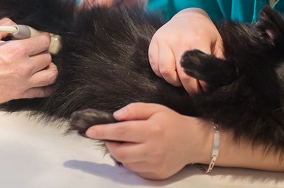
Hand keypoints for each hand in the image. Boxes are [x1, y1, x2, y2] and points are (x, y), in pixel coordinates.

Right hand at [0, 18, 57, 105]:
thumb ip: (5, 25)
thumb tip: (16, 25)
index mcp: (18, 50)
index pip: (43, 42)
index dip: (43, 38)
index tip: (40, 38)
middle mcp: (24, 67)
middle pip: (47, 57)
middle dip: (43, 52)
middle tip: (36, 51)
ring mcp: (24, 82)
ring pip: (51, 75)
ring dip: (50, 68)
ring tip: (44, 65)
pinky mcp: (19, 94)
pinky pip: (42, 92)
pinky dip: (48, 86)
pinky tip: (46, 82)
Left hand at [85, 103, 212, 179]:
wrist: (193, 142)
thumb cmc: (172, 122)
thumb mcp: (155, 108)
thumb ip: (134, 109)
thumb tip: (115, 116)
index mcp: (152, 130)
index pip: (121, 131)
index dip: (103, 131)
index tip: (90, 131)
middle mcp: (153, 150)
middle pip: (120, 151)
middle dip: (110, 144)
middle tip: (110, 137)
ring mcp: (154, 165)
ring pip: (126, 162)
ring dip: (120, 153)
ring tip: (127, 143)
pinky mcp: (156, 175)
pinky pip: (135, 170)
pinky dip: (131, 161)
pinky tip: (137, 152)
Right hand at [148, 8, 222, 94]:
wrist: (188, 16)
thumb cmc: (204, 32)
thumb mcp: (217, 43)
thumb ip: (219, 61)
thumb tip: (220, 81)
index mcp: (196, 39)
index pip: (197, 71)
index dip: (202, 85)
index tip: (205, 90)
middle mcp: (178, 40)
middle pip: (181, 75)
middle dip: (189, 88)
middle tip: (195, 91)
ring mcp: (163, 40)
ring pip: (165, 72)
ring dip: (174, 81)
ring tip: (181, 81)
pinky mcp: (153, 42)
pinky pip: (154, 66)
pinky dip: (162, 74)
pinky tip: (171, 72)